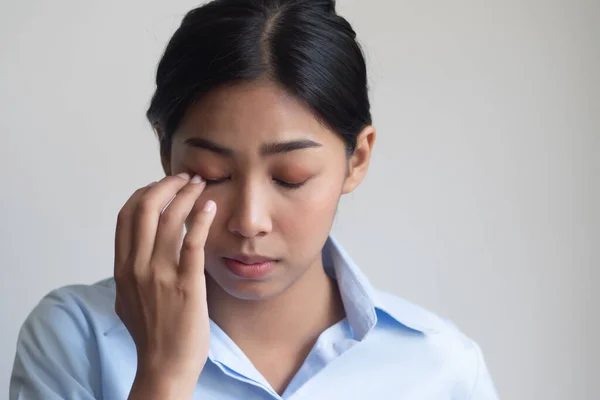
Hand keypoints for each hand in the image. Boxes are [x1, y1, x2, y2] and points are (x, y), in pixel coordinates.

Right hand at [113, 173, 215, 398]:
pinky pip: (192, 242)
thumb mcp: (128, 299)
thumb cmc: (152, 334)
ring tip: (200, 185)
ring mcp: (160, 275)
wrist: (164, 365)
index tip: (162, 185)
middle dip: (165, 185)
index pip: (125, 216)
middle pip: (144, 208)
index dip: (144, 193)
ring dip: (185, 195)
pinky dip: (200, 218)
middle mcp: (137, 267)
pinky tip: (210, 206)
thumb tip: (136, 251)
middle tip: (184, 178)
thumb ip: (130, 272)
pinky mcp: (186, 284)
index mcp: (122, 268)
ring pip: (169, 219)